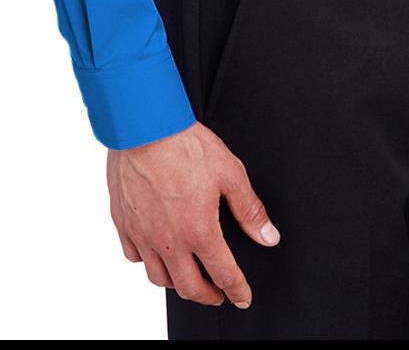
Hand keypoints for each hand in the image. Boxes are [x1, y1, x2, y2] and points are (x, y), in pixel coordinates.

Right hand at [106, 119, 280, 307]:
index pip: (223, 274)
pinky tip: (157, 252)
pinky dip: (147, 261)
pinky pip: (133, 256)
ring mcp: (142, 234)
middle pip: (189, 287)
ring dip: (177, 282)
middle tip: (218, 293)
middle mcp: (169, 241)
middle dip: (208, 296)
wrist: (143, 126)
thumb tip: (268, 236)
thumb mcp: (230, 172)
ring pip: (159, 278)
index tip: (242, 297)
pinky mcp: (123, 223)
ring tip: (188, 275)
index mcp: (199, 230)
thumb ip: (249, 209)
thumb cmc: (185, 145)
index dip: (237, 290)